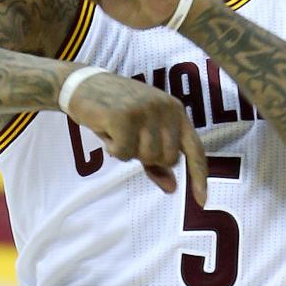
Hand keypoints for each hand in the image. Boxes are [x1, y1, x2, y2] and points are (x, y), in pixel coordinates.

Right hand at [65, 71, 207, 205]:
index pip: (195, 148)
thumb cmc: (115, 110)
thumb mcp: (141, 132)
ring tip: (118, 131)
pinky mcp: (124, 116)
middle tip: (131, 139)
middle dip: (147, 157)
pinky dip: (113, 149)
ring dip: (128, 152)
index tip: (202, 201)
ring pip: (146, 157)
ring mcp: (146, 110)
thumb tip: (173, 188)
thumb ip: (157, 160)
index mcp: (176, 110)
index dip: (198, 175)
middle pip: (168, 159)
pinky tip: (107, 130)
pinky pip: (125, 153)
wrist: (84, 84)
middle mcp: (166, 108)